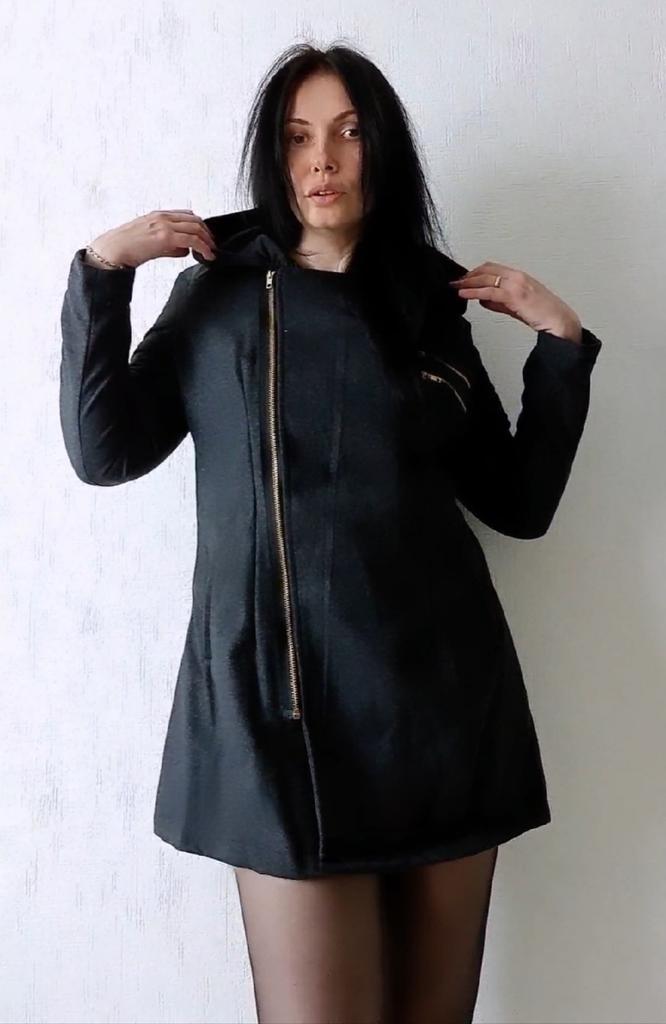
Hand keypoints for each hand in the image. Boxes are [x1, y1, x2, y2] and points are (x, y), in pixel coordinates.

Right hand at [88, 209, 217, 269]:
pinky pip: (193, 240)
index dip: (200, 227)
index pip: (187, 215)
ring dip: (208, 241)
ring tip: (211, 253)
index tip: (205, 239)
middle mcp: (163, 217)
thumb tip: (186, 250)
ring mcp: (165, 225)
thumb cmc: (127, 248)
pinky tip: (207, 256)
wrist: (113, 250)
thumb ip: (169, 244)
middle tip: (212, 246)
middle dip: (207, 234)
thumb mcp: (151, 241)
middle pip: (195, 220)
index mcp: (159, 215)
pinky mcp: (166, 237)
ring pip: (196, 228)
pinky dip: (204, 248)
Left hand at [449, 261, 581, 340]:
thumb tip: (482, 300)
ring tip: (455, 287)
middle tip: (456, 282)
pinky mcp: (515, 296)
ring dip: (468, 282)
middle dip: (468, 275)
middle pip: (486, 269)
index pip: (492, 267)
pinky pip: (489, 291)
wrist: (559, 320)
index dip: (475, 272)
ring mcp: (516, 284)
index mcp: (519, 276)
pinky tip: (464, 294)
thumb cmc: (543, 313)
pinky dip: (474, 292)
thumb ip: (499, 302)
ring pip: (486, 278)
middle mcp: (517, 276)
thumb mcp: (516, 305)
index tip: (464, 278)